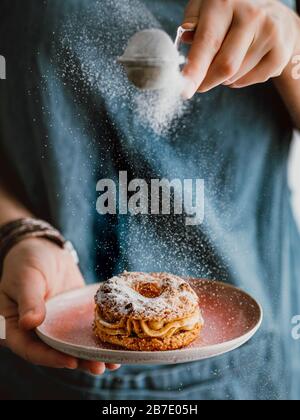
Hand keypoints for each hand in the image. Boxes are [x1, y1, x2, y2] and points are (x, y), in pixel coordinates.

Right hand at [0, 238, 119, 374]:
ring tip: (112, 362)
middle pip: (55, 352)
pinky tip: (115, 343)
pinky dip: (98, 337)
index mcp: (17, 326)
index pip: (30, 349)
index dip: (49, 358)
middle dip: (77, 361)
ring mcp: (58, 325)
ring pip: (73, 345)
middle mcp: (38, 330)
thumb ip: (29, 299)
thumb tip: (30, 323)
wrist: (44, 248)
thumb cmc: (27, 261)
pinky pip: (84, 329)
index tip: (70, 360)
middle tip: (98, 367)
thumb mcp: (25, 277)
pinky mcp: (74, 316)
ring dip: (91, 354)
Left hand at [182, 0, 299, 97]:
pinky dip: (242, 80)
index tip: (185, 90)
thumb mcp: (206, 7)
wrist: (273, 12)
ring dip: (225, 78)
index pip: (208, 42)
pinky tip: (244, 62)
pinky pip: (254, 80)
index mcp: (225, 3)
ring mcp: (270, 32)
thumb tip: (186, 37)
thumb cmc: (231, 12)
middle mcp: (251, 15)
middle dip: (207, 81)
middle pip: (225, 66)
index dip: (195, 70)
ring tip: (229, 57)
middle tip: (199, 82)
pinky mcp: (281, 50)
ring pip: (237, 76)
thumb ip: (193, 22)